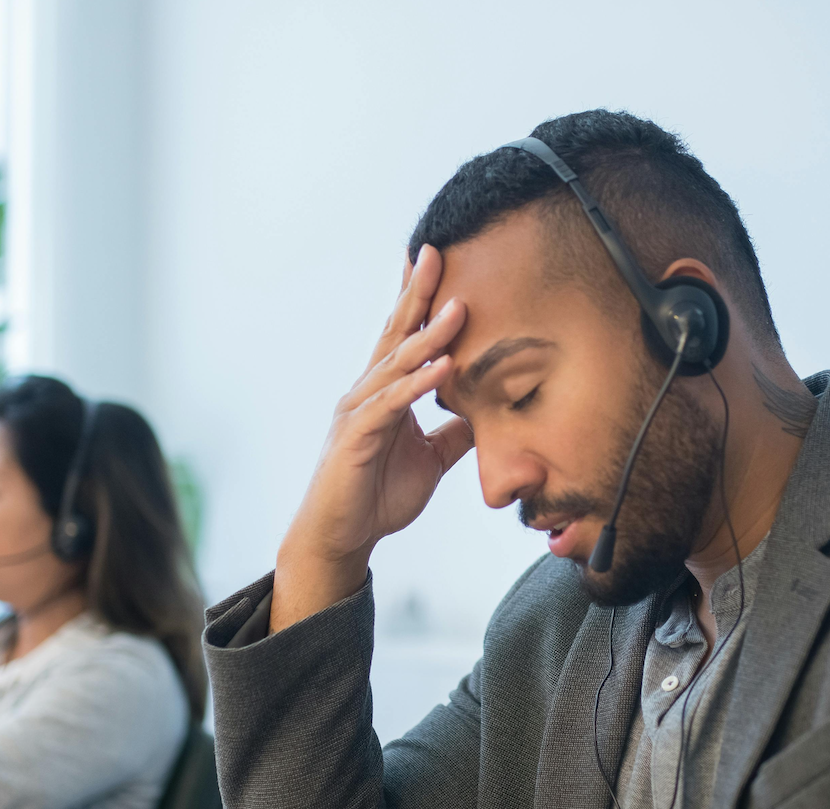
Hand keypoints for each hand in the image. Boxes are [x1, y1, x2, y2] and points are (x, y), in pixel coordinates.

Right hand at [272, 245, 471, 630]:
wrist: (342, 536)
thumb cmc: (378, 496)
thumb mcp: (432, 459)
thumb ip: (455, 434)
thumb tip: (487, 413)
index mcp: (385, 393)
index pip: (404, 337)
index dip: (419, 299)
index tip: (437, 261)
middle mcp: (368, 392)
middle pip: (396, 334)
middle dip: (417, 293)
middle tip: (436, 251)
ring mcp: (360, 412)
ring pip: (397, 365)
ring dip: (428, 336)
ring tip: (458, 308)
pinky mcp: (358, 438)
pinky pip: (392, 405)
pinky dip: (418, 385)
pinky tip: (443, 367)